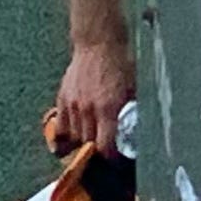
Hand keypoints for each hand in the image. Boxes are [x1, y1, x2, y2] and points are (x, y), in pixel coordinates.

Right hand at [51, 35, 131, 155]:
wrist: (99, 42)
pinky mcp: (62, 100)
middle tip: (106, 150)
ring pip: (75, 138)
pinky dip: (66, 136)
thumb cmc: (122, 61)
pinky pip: (61, 128)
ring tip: (93, 141)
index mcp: (109, 107)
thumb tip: (139, 126)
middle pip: (89, 144)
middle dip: (98, 149)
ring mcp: (73, 105)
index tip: (116, 159)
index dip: (111, 156)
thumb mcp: (135, 85)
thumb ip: (132, 108)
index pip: (105, 145)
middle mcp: (89, 109)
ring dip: (84, 142)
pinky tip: (72, 138)